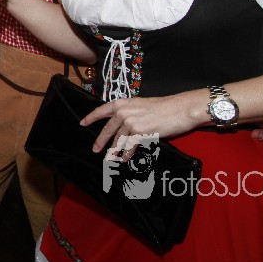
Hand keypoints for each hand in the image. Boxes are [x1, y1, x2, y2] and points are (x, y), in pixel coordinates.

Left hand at [82, 92, 205, 153]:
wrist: (179, 109)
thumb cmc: (164, 107)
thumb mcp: (141, 105)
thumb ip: (129, 112)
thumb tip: (121, 124)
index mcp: (123, 103)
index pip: (102, 110)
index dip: (91, 117)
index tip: (83, 124)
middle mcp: (124, 112)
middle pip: (108, 129)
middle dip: (101, 141)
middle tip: (95, 150)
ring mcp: (131, 122)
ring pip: (119, 140)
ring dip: (115, 150)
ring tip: (111, 158)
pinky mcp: (140, 132)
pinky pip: (130, 146)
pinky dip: (127, 153)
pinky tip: (125, 158)